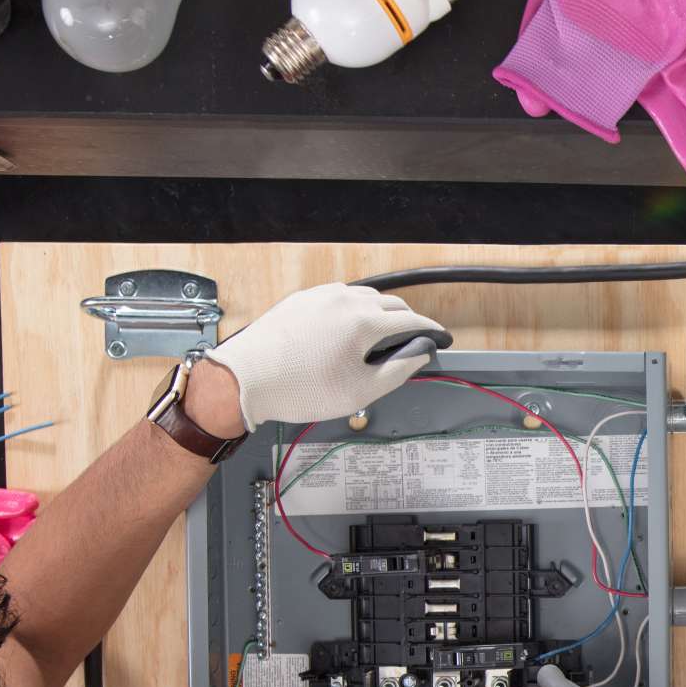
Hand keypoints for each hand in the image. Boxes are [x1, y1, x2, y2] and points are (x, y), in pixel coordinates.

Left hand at [205, 283, 447, 431]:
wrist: (245, 379)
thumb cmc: (297, 388)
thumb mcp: (360, 391)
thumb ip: (398, 370)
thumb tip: (419, 355)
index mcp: (363, 321)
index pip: (411, 319)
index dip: (430, 330)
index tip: (439, 337)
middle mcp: (344, 299)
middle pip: (390, 303)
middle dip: (406, 320)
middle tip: (410, 342)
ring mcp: (320, 295)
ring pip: (363, 297)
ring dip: (379, 313)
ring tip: (377, 339)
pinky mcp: (301, 299)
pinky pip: (338, 298)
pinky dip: (352, 310)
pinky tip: (346, 331)